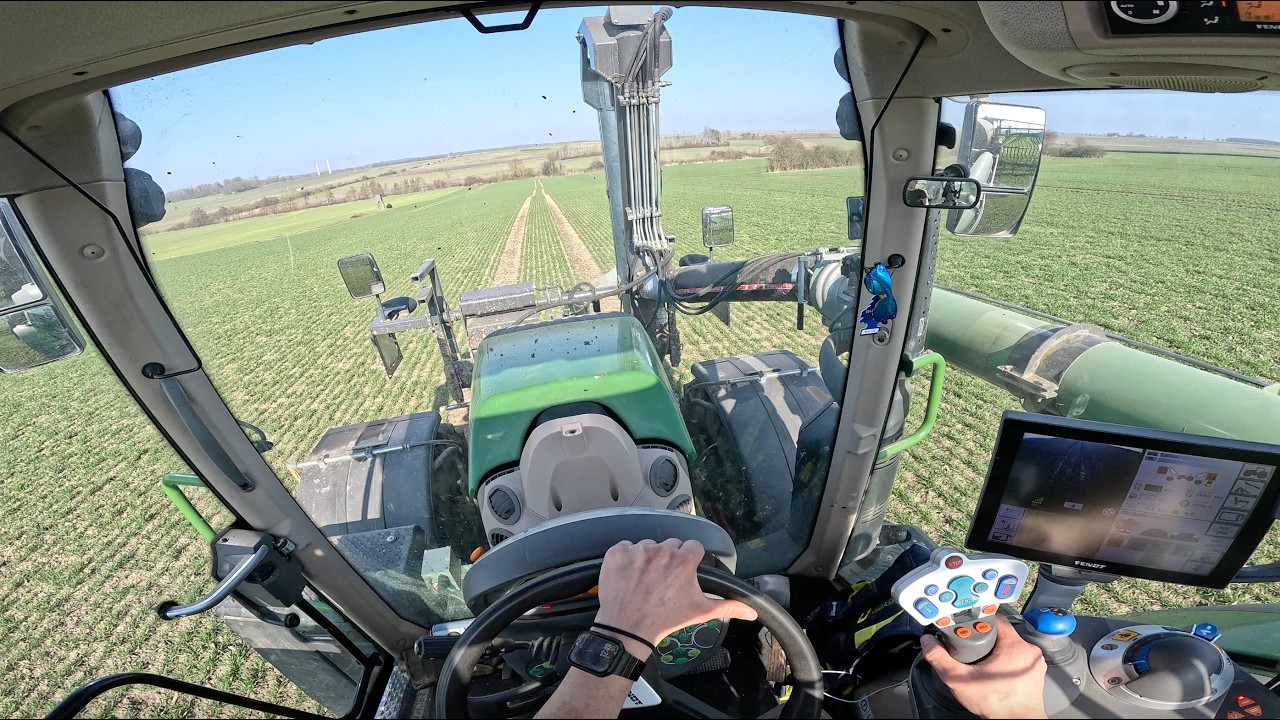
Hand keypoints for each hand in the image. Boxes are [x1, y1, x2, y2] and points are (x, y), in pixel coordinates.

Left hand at [593, 539, 757, 650]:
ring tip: (645, 581)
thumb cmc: (664, 621)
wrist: (627, 630)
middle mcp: (661, 551)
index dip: (690, 559)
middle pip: (671, 545)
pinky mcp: (617, 553)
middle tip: (663, 580)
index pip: (692, 546)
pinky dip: (627, 559)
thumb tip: (750, 611)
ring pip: (648, 546)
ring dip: (648, 559)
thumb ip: (728, 606)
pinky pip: (626, 547)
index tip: (684, 572)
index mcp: (684, 561)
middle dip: (669, 559)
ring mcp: (637, 550)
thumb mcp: (700, 612)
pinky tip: (629, 576)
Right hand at [920, 614, 1047, 718]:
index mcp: (1014, 646)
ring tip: (982, 660)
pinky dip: (1006, 661)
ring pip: (1010, 645)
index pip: (994, 618)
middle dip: (985, 638)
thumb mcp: (960, 680)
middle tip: (972, 648)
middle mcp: (1028, 651)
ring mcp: (1034, 663)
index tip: (967, 629)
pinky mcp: (1035, 673)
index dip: (977, 621)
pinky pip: (1018, 658)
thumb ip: (941, 659)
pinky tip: (995, 671)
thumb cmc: (997, 705)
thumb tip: (929, 643)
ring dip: (996, 650)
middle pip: (1002, 632)